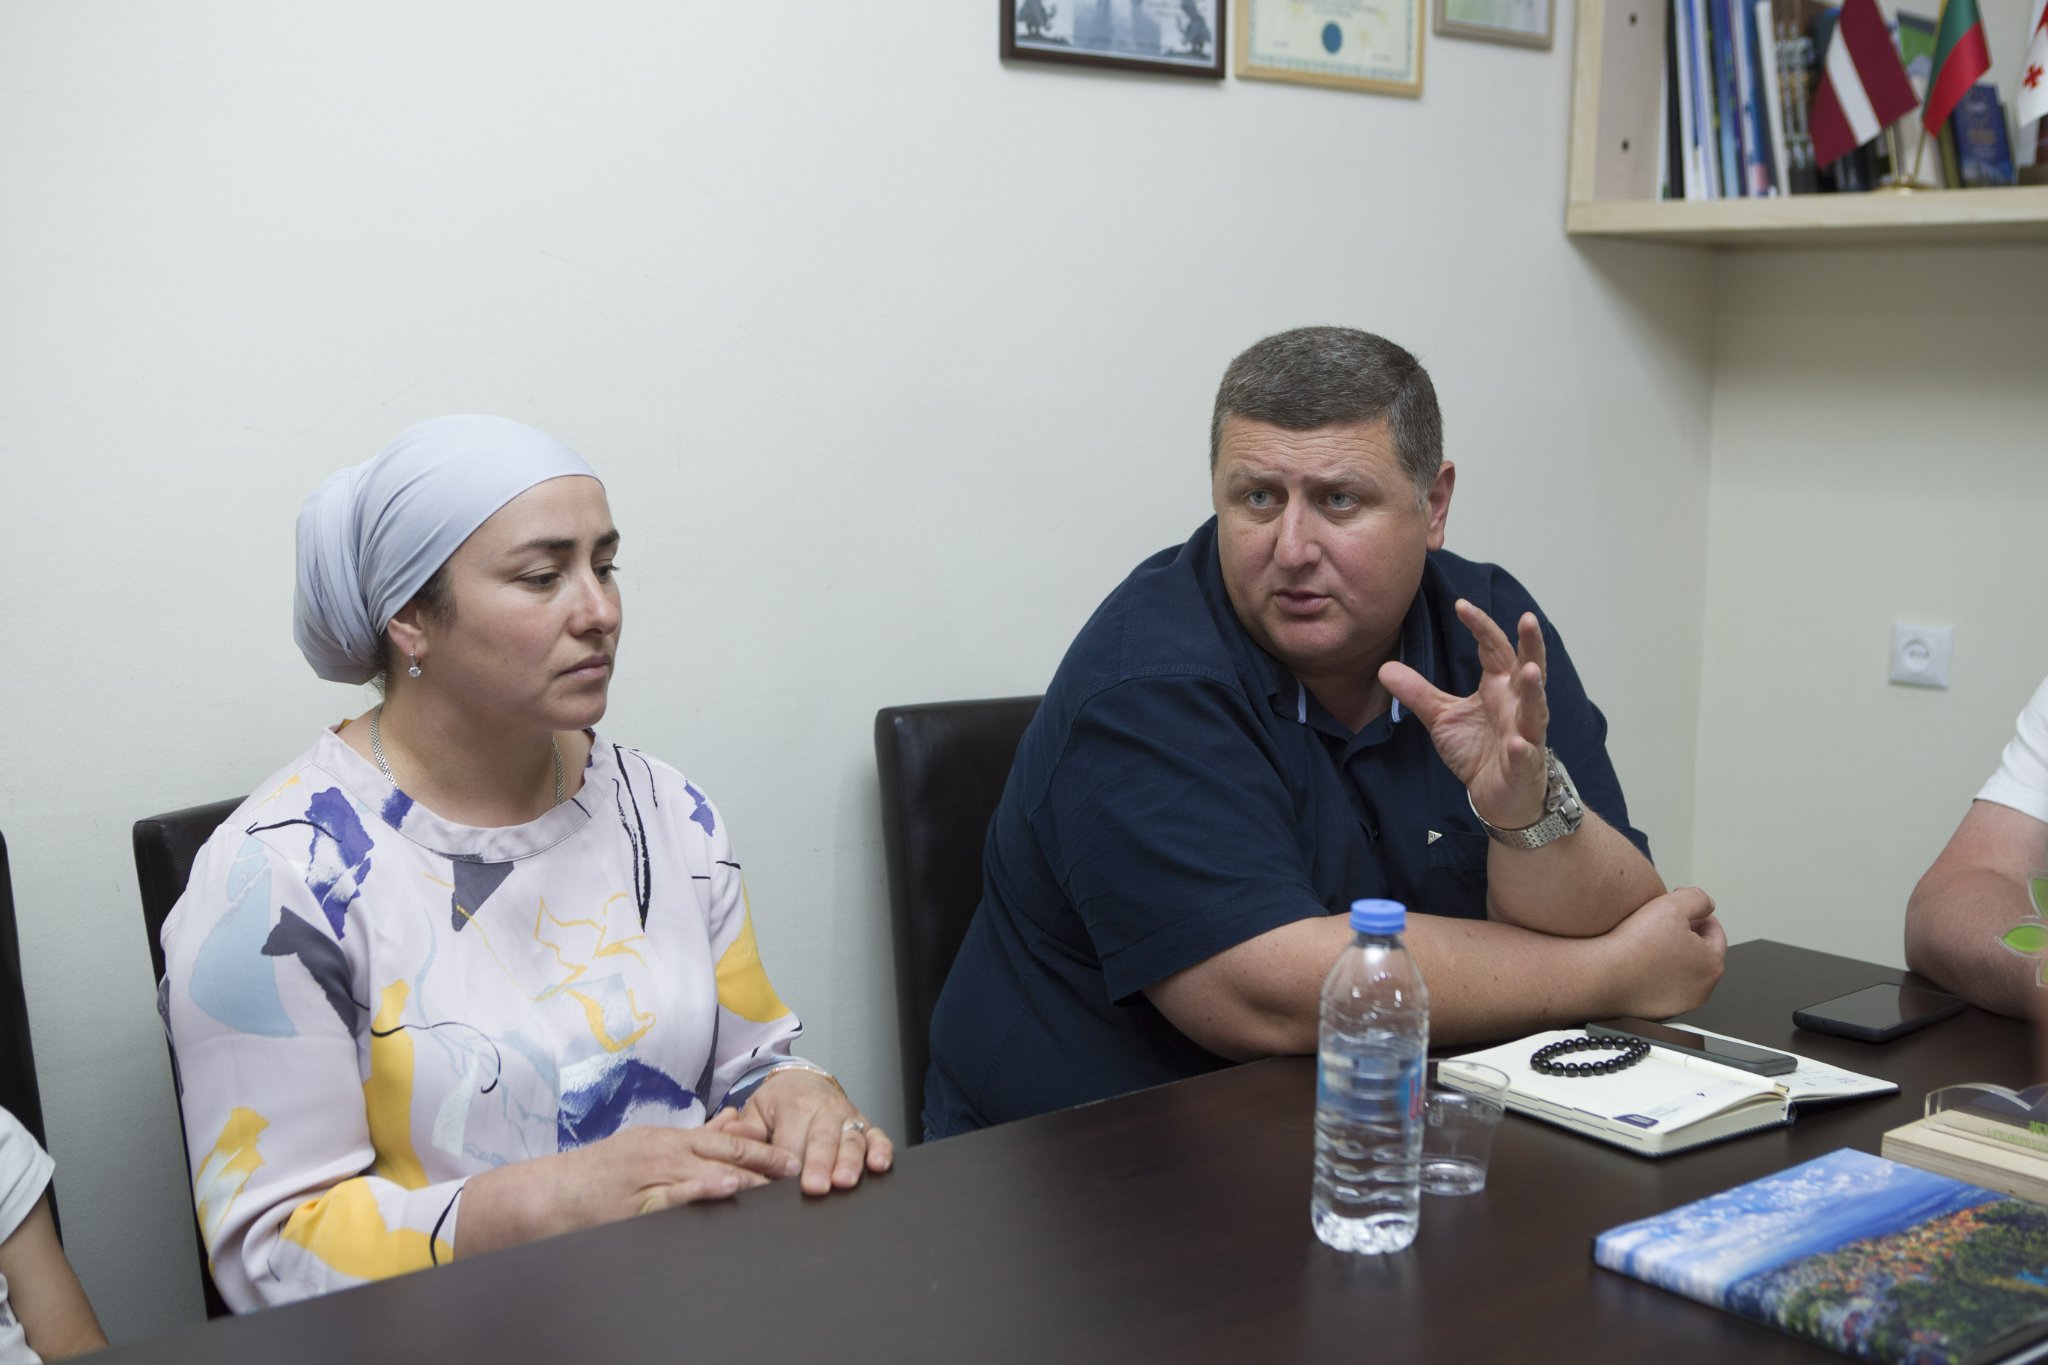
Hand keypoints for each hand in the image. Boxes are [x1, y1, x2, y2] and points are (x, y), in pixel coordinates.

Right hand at [547, 1124, 799, 1226]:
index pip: (726, 1139)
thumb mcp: (648, 1144)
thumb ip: (693, 1137)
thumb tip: (732, 1120)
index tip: (791, 1158)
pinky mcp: (635, 1204)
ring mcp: (650, 1176)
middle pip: (724, 1151)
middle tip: (795, 1169)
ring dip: (743, 1176)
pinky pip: (673, 1197)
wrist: (550, 1192)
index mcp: (670, 1139)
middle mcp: (665, 1152)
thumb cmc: (599, 1172)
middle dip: (764, 1160)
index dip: (762, 1147)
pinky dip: (701, 1190)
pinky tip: (724, 1188)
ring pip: (705, 1171)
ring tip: (774, 1182)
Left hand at [727, 1069, 894, 1195]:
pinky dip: (882, 1150)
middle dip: (819, 1164)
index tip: (780, 1183)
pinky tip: (879, 1165)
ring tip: (844, 1181)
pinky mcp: (865, 1125)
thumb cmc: (778, 1104)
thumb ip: (745, 1128)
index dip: (785, 1164)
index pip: (789, 1141)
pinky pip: (878, 1136)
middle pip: (823, 1139)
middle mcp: (825, 1110)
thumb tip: (735, 1135)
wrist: (803, 1082)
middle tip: (815, 1187)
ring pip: (852, 1140)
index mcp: (794, 1106)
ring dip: (850, 1162)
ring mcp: (848, 1118)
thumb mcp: (755, 1110)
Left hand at [1380, 601, 1549, 828]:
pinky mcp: (1525, 764)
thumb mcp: (1442, 717)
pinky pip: (1526, 754)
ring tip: (1529, 671)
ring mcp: (1526, 733)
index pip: (1494, 649)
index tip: (1461, 605)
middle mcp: (1517, 704)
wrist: (1498, 797)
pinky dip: (1523, 748)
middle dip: (1531, 644)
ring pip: (1535, 708)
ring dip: (1533, 690)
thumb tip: (1384, 667)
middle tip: (1528, 619)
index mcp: (1499, 687)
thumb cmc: (1479, 750)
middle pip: (1528, 668)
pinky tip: (1519, 743)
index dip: (1480, 627)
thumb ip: (1418, 692)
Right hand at [1597, 887, 1726, 1019]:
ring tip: (1647, 942)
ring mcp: (1680, 1004)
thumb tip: (1705, 904)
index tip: (1678, 909)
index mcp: (1712, 964)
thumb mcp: (1672, 904)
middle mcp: (1702, 989)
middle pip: (1699, 952)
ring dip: (1670, 954)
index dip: (1697, 914)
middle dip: (1684, 935)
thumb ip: (1699, 899)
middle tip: (1660, 924)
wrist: (1602, 976)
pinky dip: (1655, 973)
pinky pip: (1662, 985)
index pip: (1714, 932)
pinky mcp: (1659, 1011)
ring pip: (1681, 970)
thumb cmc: (1635, 946)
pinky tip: (1638, 961)